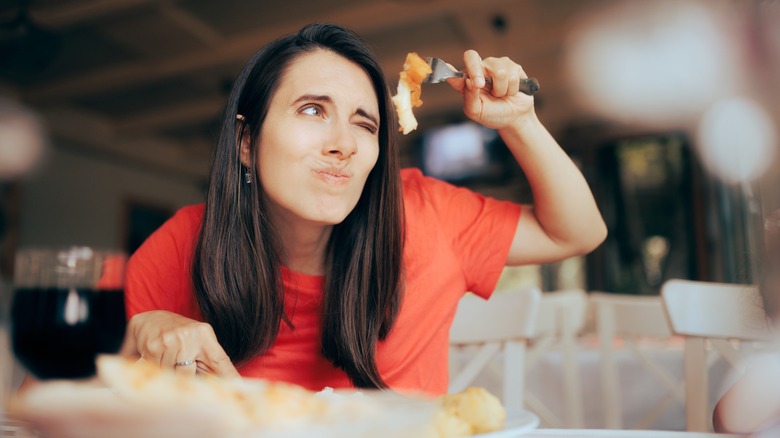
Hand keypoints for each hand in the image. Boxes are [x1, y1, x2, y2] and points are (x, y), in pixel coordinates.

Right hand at [121, 310, 239, 377]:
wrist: (152, 320)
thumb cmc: (181, 335)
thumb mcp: (200, 341)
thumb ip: (212, 362)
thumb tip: (231, 384)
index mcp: (204, 335)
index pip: (220, 360)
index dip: (229, 376)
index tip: (238, 388)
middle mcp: (188, 336)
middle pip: (190, 375)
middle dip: (187, 378)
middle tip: (183, 368)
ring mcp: (169, 341)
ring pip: (172, 375)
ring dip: (170, 373)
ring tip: (170, 359)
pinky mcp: (152, 348)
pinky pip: (157, 371)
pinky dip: (158, 370)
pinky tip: (159, 358)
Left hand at [446, 50, 534, 129]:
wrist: (516, 117)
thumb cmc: (493, 114)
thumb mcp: (477, 111)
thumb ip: (469, 97)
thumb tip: (468, 81)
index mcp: (466, 81)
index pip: (455, 72)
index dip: (450, 71)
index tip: (456, 78)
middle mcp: (478, 69)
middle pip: (471, 56)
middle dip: (476, 71)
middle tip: (480, 85)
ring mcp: (495, 65)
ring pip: (498, 71)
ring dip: (501, 89)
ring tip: (500, 95)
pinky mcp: (512, 67)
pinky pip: (512, 74)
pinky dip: (512, 89)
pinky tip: (510, 91)